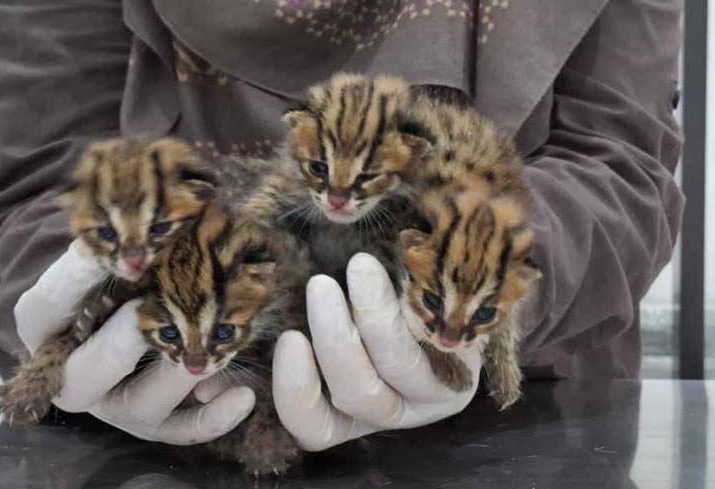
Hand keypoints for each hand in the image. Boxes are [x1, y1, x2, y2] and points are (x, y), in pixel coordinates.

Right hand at [12, 239, 254, 443]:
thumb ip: (118, 251)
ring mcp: (115, 405)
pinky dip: (213, 417)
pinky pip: (180, 431)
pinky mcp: (154, 424)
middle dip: (125, 341)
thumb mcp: (107, 260)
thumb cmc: (115, 281)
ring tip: (213, 346)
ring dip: (181, 373)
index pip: (49, 302)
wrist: (122, 323)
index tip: (113, 252)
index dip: (79, 276)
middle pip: (87, 374)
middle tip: (156, 308)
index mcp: (47, 327)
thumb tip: (157, 230)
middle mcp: (74, 376)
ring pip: (143, 403)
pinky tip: (243, 395)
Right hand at [272, 253, 482, 450]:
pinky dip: (412, 307)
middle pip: (356, 396)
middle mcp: (389, 412)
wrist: (444, 286)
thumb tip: (249, 334)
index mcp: (347, 414)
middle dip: (334, 340)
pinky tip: (394, 272)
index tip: (290, 339)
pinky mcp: (465, 366)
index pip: (314, 426)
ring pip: (399, 368)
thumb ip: (299, 326)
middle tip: (319, 284)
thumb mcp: (330, 321)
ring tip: (359, 265)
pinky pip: (437, 343)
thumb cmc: (368, 303)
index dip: (294, 393)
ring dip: (375, 317)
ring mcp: (432, 395)